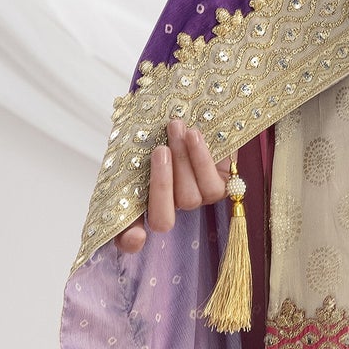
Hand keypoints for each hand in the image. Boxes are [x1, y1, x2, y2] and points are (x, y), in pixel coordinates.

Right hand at [114, 118, 229, 252]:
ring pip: (188, 199)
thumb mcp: (143, 136)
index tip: (136, 236)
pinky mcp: (220, 189)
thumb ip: (134, 152)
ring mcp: (195, 200)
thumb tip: (136, 150)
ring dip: (182, 160)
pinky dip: (201, 159)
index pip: (128, 235)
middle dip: (161, 186)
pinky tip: (194, 134)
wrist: (199, 107)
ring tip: (176, 127)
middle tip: (160, 151)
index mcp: (139, 200)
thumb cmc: (162, 124)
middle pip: (162, 220)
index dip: (129, 241)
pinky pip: (211, 186)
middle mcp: (167, 207)